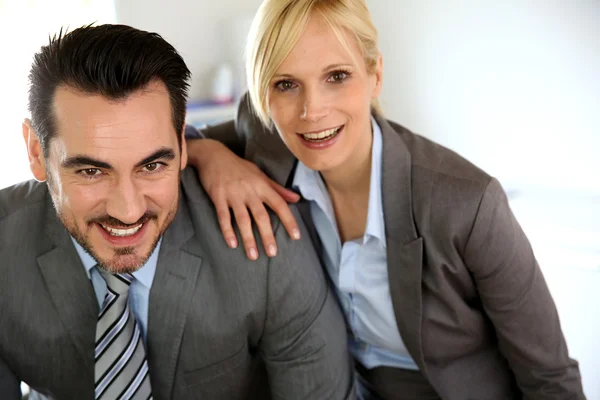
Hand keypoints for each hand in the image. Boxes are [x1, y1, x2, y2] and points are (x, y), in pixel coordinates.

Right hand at [187, 138, 300, 259]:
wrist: (214, 156)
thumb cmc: (240, 167)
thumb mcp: (261, 175)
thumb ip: (278, 189)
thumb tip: (296, 199)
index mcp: (262, 186)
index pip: (279, 204)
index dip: (288, 220)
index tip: (296, 236)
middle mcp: (249, 191)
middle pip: (261, 216)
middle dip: (267, 236)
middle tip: (272, 253)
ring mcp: (233, 195)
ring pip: (243, 219)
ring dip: (248, 238)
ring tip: (253, 255)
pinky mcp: (218, 197)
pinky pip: (223, 216)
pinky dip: (227, 230)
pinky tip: (232, 244)